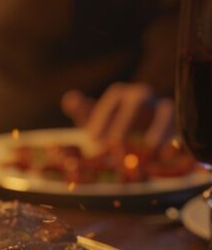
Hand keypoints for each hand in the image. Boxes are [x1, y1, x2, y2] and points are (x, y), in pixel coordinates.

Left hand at [61, 83, 175, 147]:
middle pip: (136, 102)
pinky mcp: (178, 124)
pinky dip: (176, 139)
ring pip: (165, 111)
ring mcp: (163, 109)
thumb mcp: (98, 119)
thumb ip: (84, 110)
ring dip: (158, 127)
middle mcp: (144, 97)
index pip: (113, 99)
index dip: (102, 116)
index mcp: (123, 95)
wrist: (147, 129)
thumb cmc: (115, 125)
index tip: (90, 137)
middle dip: (124, 122)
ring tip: (150, 147)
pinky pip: (181, 127)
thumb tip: (70, 99)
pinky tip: (168, 154)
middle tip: (112, 144)